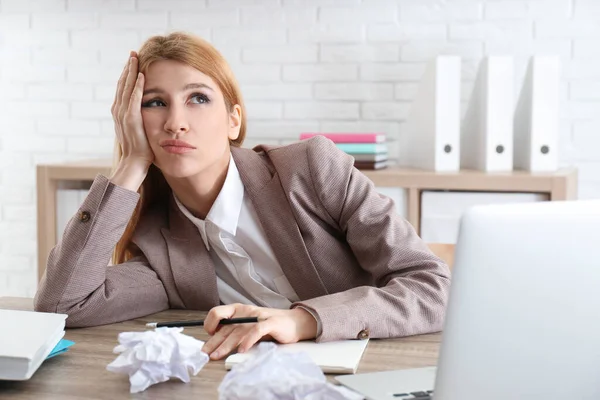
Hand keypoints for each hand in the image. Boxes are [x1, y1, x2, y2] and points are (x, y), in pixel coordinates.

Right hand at [111, 51, 153, 168]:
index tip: (132, 61)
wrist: (135, 162)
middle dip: (128, 68)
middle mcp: (118, 111)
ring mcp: (123, 115)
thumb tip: (144, 109)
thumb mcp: (138, 128)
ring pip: (126, 88)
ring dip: (131, 72)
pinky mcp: (132, 120)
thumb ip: (138, 117)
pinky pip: (134, 99)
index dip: (127, 74)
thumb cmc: (140, 148)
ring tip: (136, 58)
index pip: (123, 88)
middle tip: (133, 53)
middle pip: (122, 84)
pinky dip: (137, 86)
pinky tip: (141, 75)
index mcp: (120, 112)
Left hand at [201, 304, 317, 359]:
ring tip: (217, 355)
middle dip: (214, 342)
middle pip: (226, 327)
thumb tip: (215, 341)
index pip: (217, 312)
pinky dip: (248, 341)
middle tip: (205, 354)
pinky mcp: (270, 323)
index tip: (209, 336)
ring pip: (238, 332)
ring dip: (226, 345)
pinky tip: (242, 350)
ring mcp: (258, 316)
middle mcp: (246, 311)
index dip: (210, 324)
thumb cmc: (268, 325)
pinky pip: (256, 331)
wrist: (293, 322)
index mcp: (238, 309)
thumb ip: (234, 330)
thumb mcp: (247, 324)